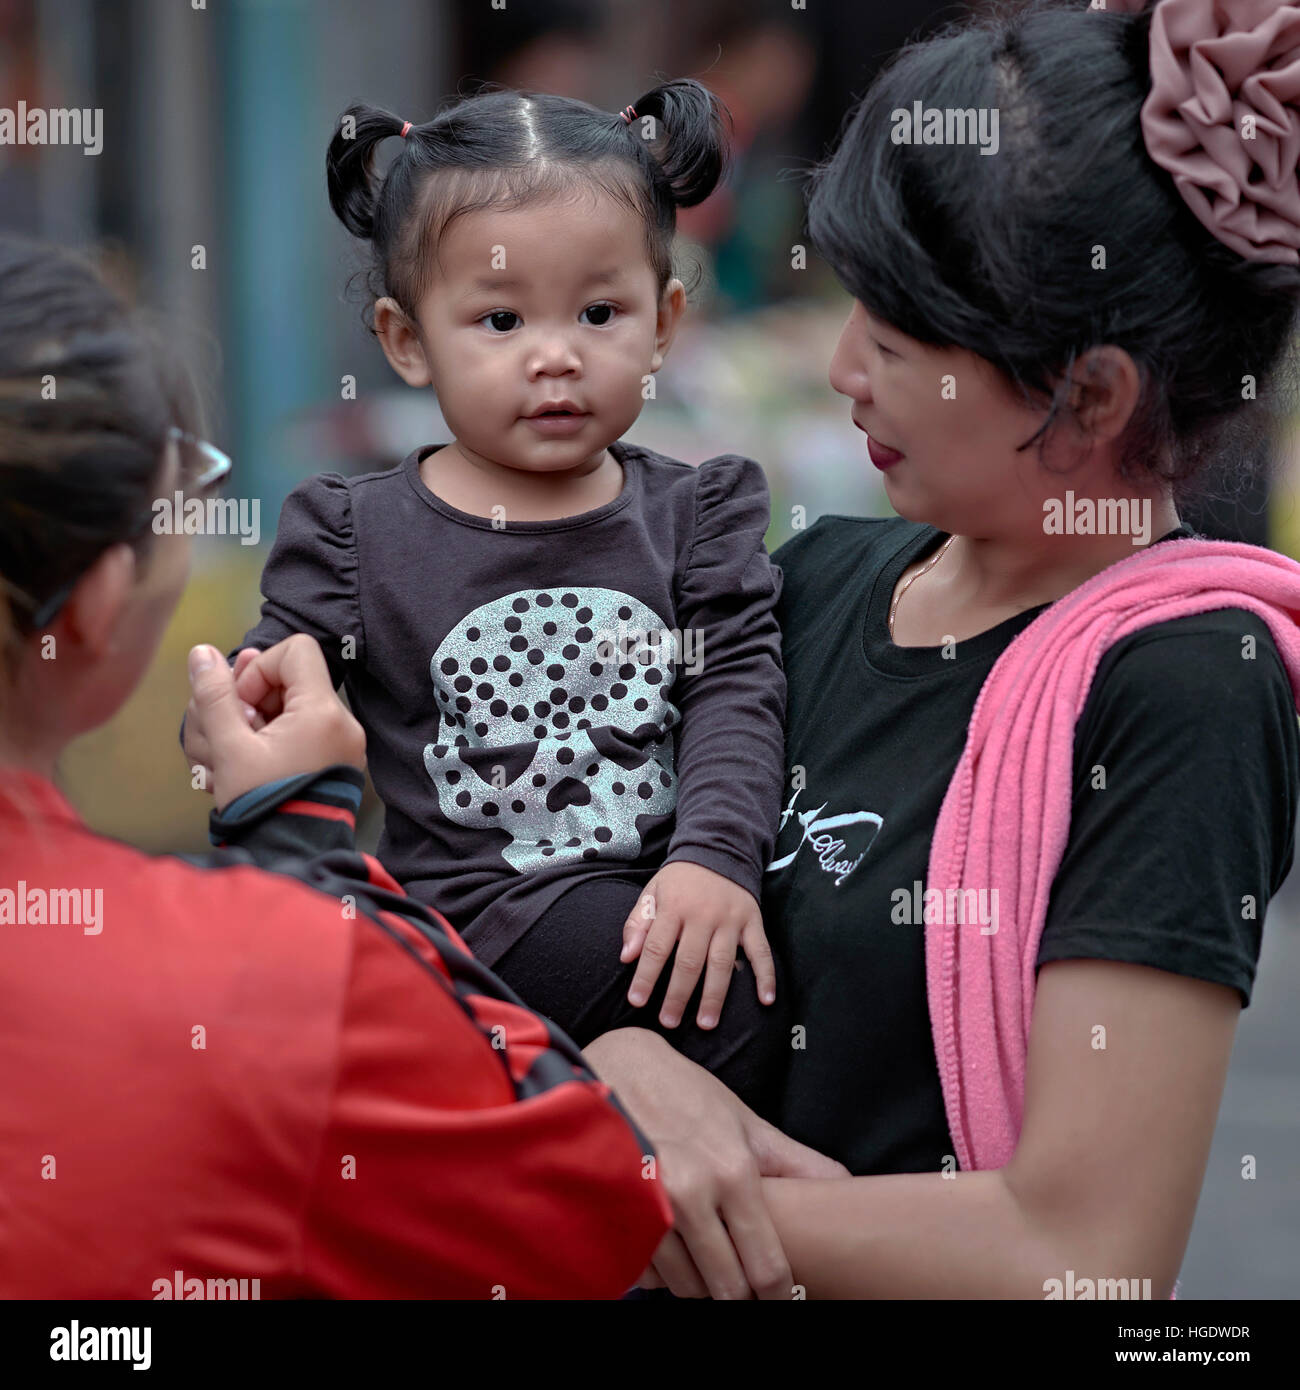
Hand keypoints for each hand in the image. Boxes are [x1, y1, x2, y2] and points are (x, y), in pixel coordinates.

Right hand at [184, 634, 364, 809]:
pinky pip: (303, 732)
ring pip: (292, 708)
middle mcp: (342, 723)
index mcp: (324, 712)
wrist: (291, 856)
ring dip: (256, 722)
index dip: (259, 669)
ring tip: (235, 755)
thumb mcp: (229, 747)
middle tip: (231, 731)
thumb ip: (214, 696)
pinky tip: (251, 766)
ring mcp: (343, 743)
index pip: (296, 651)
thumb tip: (203, 653)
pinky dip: (273, 740)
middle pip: (291, 680)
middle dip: (251, 700)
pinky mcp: (336, 761)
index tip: (241, 705)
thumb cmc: (261, 804)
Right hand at [583, 1028, 848, 1298]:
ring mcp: (646, 1208)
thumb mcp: (747, 1123)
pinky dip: (659, 1271)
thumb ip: (797, 1163)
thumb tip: (847, 1186)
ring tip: (704, 1257)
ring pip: (684, 1287)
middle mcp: (689, 1194)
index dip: (778, 1293)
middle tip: (742, 1280)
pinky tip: (669, 1248)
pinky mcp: (614, 1215)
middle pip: (726, 1289)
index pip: (766, 1268)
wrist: (616, 1068)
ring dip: (698, 1282)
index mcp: (732, 1173)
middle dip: (739, 1293)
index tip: (780, 1296)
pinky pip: (645, 1272)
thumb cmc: (685, 1094)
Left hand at [620, 861, 775, 1029]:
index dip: (646, 976)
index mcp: (674, 907)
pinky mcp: (753, 922)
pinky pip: (761, 952)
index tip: (636, 1002)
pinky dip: (766, 976)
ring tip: (706, 1023)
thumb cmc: (680, 880)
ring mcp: (731, 920)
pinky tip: (765, 1000)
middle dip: (678, 995)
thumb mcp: (652, 892)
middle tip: (668, 1023)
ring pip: (722, 963)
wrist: (719, 848)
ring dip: (715, 996)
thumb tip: (627, 957)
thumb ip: (637, 923)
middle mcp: (703, 915)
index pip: (657, 948)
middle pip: (689, 962)